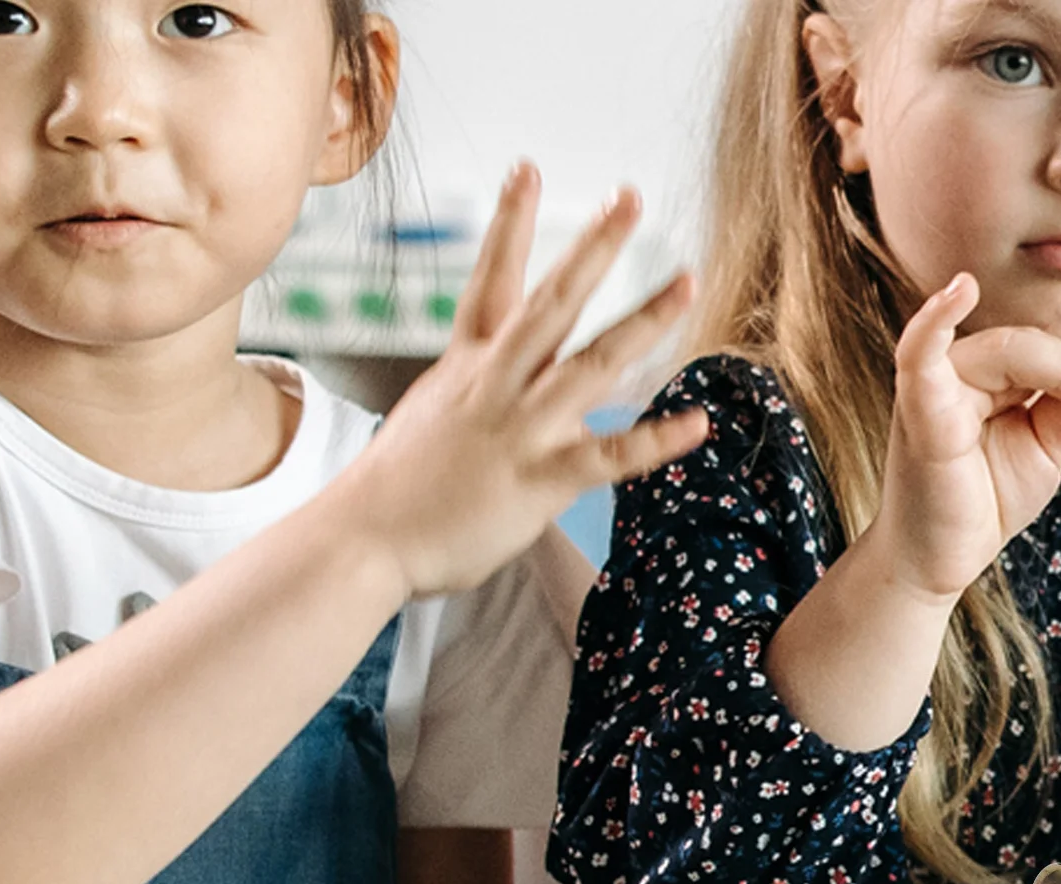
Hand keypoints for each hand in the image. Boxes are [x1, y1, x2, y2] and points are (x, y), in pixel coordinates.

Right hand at [337, 162, 708, 600]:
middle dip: (593, 248)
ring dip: (642, 320)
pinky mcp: (539, 478)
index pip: (489, 281)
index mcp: (466, 368)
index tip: (526, 169)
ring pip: (591, 362)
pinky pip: (608, 454)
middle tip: (629, 199)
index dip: (509, 223)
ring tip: (685, 282)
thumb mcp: (431, 423)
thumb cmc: (394, 492)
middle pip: (551, 302)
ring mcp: (520, 428)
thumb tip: (504, 405)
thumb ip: (477, 403)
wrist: (364, 537)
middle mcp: (496, 385)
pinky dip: (655, 439)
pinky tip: (696, 423)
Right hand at [864, 272, 1060, 604]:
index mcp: (995, 374)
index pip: (1054, 342)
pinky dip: (934, 320)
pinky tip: (959, 291)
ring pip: (1010, 347)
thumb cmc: (985, 503)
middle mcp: (964, 370)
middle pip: (1038, 339)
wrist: (940, 563)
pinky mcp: (918, 411)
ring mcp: (937, 385)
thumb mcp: (1044, 450)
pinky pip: (920, 354)